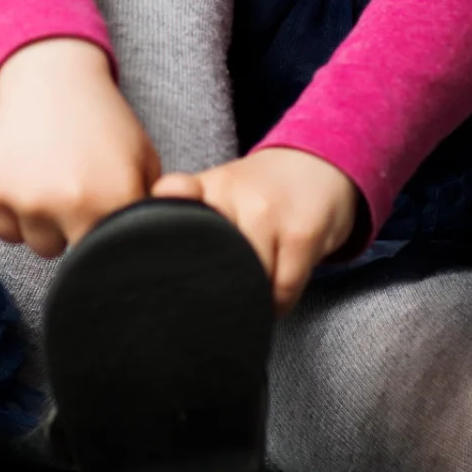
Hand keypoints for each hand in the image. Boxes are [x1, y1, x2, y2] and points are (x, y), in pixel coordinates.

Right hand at [0, 37, 158, 258]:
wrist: (50, 76)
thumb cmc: (103, 121)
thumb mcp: (143, 159)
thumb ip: (151, 209)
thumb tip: (151, 254)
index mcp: (114, 198)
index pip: (116, 253)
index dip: (114, 239)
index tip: (110, 217)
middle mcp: (71, 203)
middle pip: (77, 258)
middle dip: (80, 232)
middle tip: (81, 191)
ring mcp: (28, 200)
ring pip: (41, 246)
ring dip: (47, 225)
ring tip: (54, 181)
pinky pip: (7, 231)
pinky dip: (15, 214)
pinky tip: (28, 178)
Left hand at [153, 147, 359, 311]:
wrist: (319, 167)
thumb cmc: (260, 193)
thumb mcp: (217, 194)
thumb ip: (182, 220)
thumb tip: (151, 272)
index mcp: (205, 187)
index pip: (170, 202)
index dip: (160, 237)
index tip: (158, 268)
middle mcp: (231, 193)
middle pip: (208, 266)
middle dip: (211, 291)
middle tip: (217, 296)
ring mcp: (266, 212)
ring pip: (247, 284)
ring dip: (250, 302)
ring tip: (254, 289)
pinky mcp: (301, 233)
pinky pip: (281, 291)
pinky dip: (277, 304)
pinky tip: (277, 291)